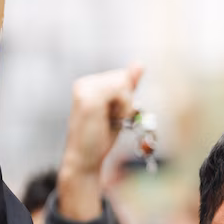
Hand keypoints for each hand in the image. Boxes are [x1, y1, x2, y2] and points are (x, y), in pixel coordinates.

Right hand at [56, 64, 143, 221]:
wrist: (85, 160)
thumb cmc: (100, 139)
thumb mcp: (118, 110)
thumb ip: (127, 87)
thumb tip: (140, 63)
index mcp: (88, 84)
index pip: (122, 78)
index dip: (126, 99)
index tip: (113, 116)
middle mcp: (84, 83)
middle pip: (123, 78)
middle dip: (126, 101)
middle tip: (112, 120)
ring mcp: (85, 89)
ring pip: (123, 83)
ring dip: (125, 106)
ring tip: (111, 120)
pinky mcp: (89, 98)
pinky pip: (120, 91)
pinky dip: (123, 108)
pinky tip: (112, 119)